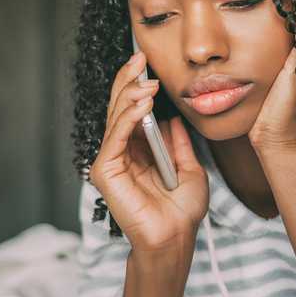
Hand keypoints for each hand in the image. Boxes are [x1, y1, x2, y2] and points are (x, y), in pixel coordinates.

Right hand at [88, 51, 209, 255]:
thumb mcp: (190, 168)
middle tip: (139, 58)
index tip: (145, 62)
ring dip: (130, 95)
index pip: (131, 109)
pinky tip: (143, 104)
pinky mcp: (106, 172)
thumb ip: (178, 143)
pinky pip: (115, 137)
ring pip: (115, 118)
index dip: (136, 85)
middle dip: (128, 80)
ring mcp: (111, 161)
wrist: (176, 238)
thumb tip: (173, 118)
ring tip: (148, 82)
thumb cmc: (182, 211)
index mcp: (137, 150)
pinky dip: (128, 118)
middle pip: (118, 108)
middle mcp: (121, 152)